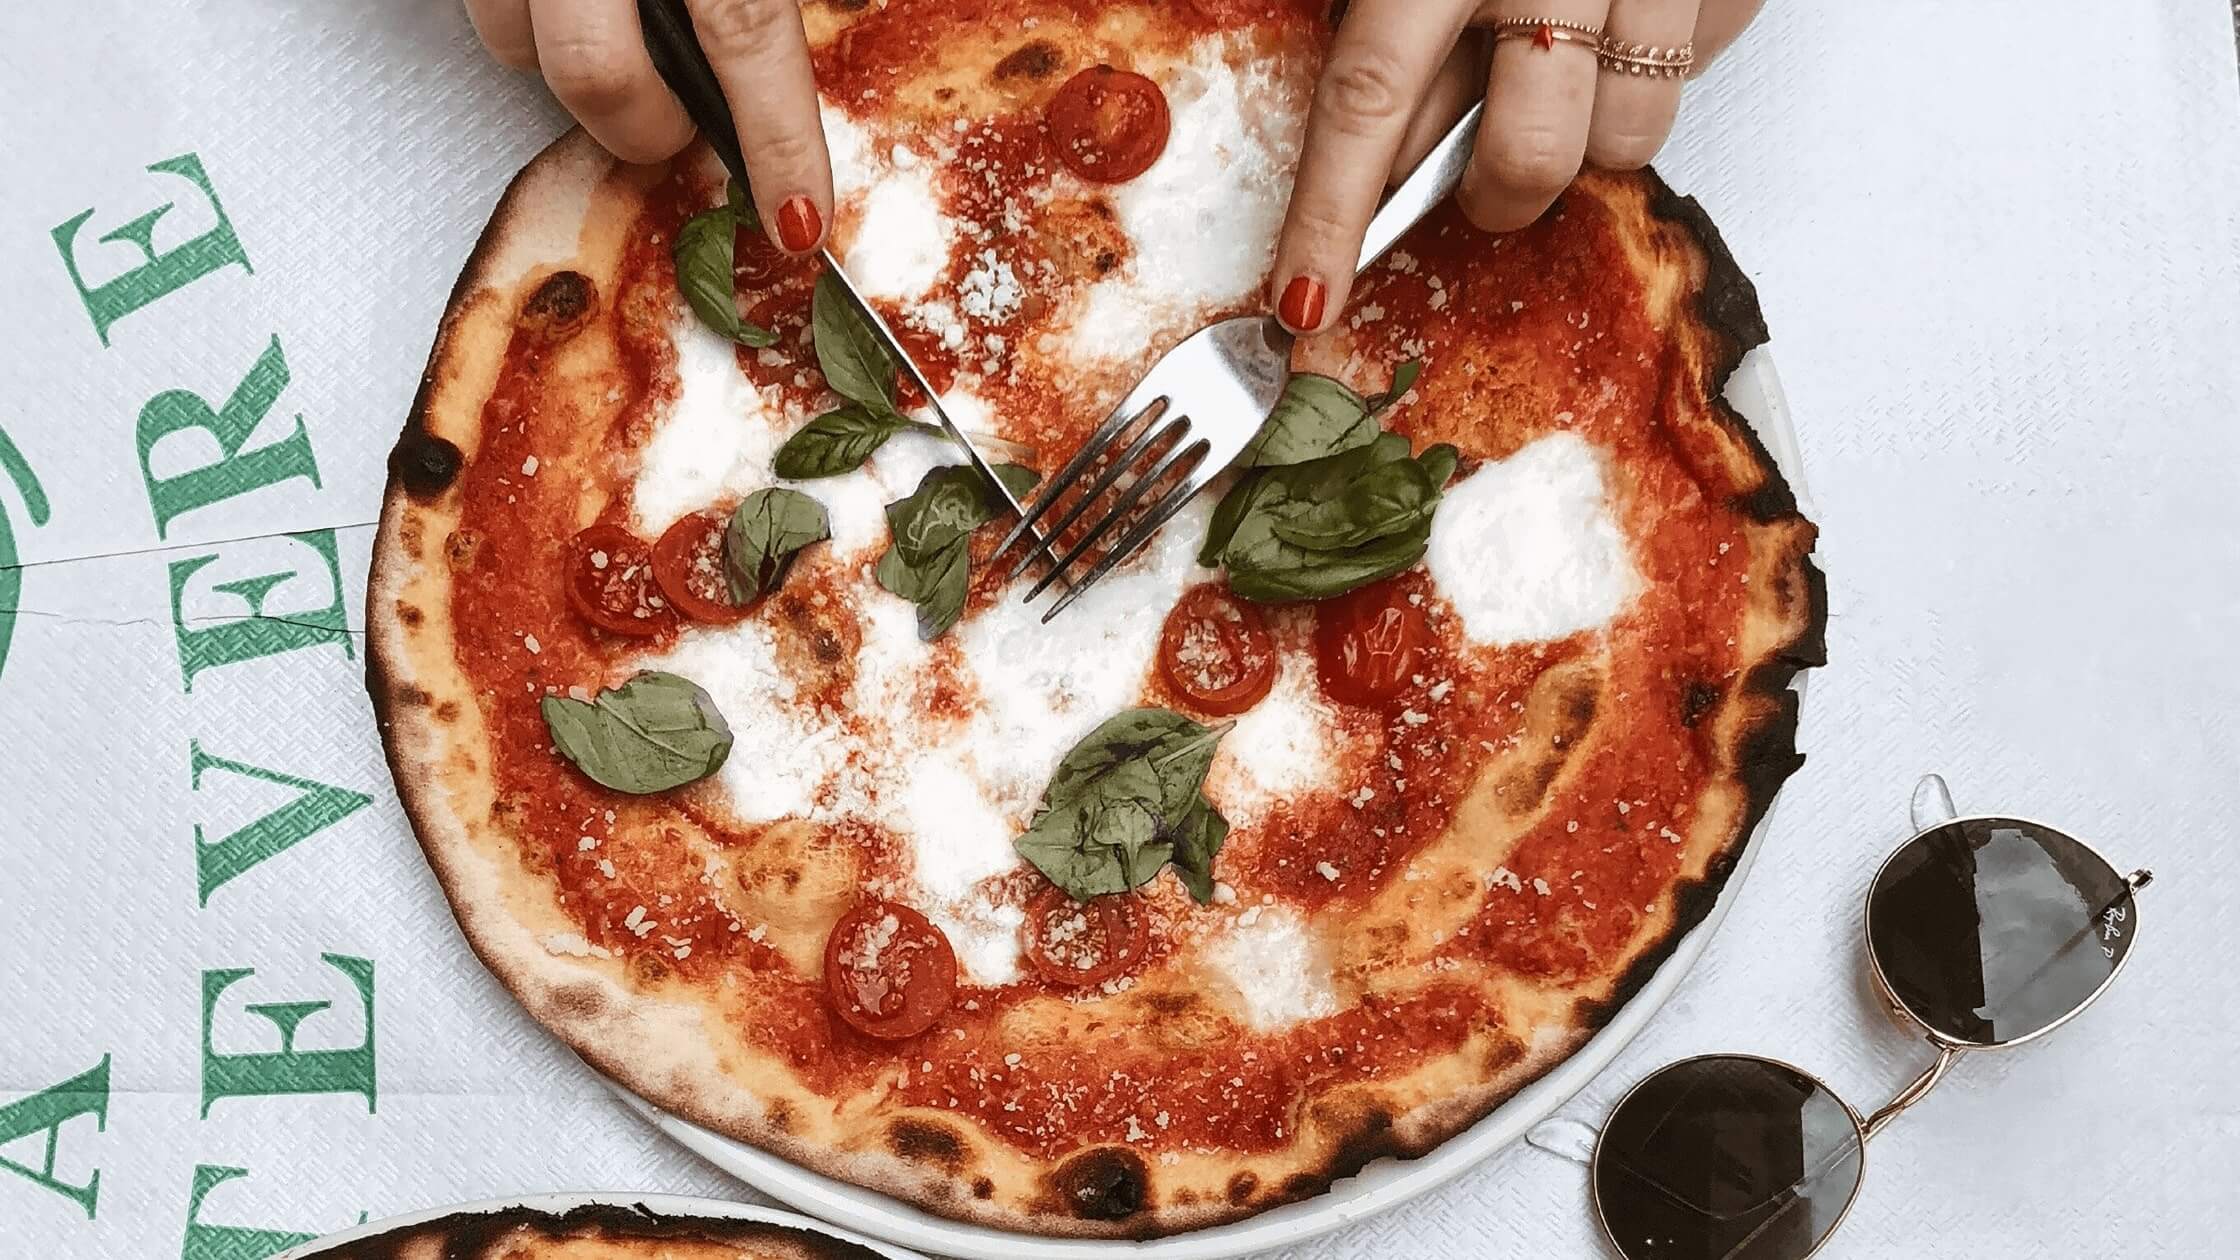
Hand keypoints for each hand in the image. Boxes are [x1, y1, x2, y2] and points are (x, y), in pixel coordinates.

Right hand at [464, 0, 834, 252]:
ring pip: (517, 49)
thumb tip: (770, 82)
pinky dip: (523, 24)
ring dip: (568, 67)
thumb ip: (748, 2)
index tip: (799, 219)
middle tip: (675, 113)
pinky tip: (561, 4)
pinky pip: (482, 15)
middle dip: (642, 123)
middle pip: (600, 76)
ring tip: (611, 33)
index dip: (777, 142)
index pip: (746, 37)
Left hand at [1270, 0, 1763, 332]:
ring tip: (1566, 71)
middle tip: (1477, 183)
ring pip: (1624, 142)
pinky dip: (1647, 71)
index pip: (1368, 101)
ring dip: (1584, 141)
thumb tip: (1374, 143)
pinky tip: (1628, 16)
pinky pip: (1688, 78)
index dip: (1330, 218)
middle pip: (1523, 155)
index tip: (1304, 304)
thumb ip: (1382, 20)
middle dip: (1493, 201)